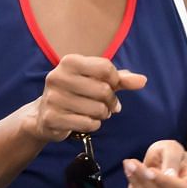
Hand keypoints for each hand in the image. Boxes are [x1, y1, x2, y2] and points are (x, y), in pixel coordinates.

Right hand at [28, 55, 148, 142]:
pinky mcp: (52, 117)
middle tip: (106, 106)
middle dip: (110, 102)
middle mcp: (58, 76)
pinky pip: (88, 124)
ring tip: (94, 113)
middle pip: (104, 90)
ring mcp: (53, 98)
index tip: (112, 87)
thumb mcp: (96, 82)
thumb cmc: (75, 94)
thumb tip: (143, 80)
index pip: (106, 68)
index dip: (115, 81)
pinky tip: (85, 122)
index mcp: (69, 62)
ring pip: (97, 109)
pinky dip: (93, 125)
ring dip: (102, 115)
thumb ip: (120, 80)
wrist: (43, 115)